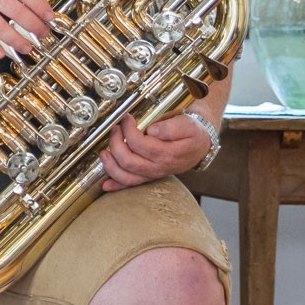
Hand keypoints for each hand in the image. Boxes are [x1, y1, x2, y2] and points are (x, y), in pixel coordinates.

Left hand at [97, 113, 212, 190]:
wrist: (200, 144)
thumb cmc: (193, 133)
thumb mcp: (188, 125)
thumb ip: (172, 127)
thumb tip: (152, 130)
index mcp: (168, 154)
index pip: (140, 144)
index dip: (129, 130)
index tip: (127, 118)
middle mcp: (159, 167)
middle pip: (129, 161)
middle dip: (116, 144)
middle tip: (115, 129)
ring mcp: (153, 173)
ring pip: (126, 176)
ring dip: (110, 165)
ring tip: (104, 151)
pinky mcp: (148, 176)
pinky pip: (131, 184)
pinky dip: (116, 185)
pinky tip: (105, 184)